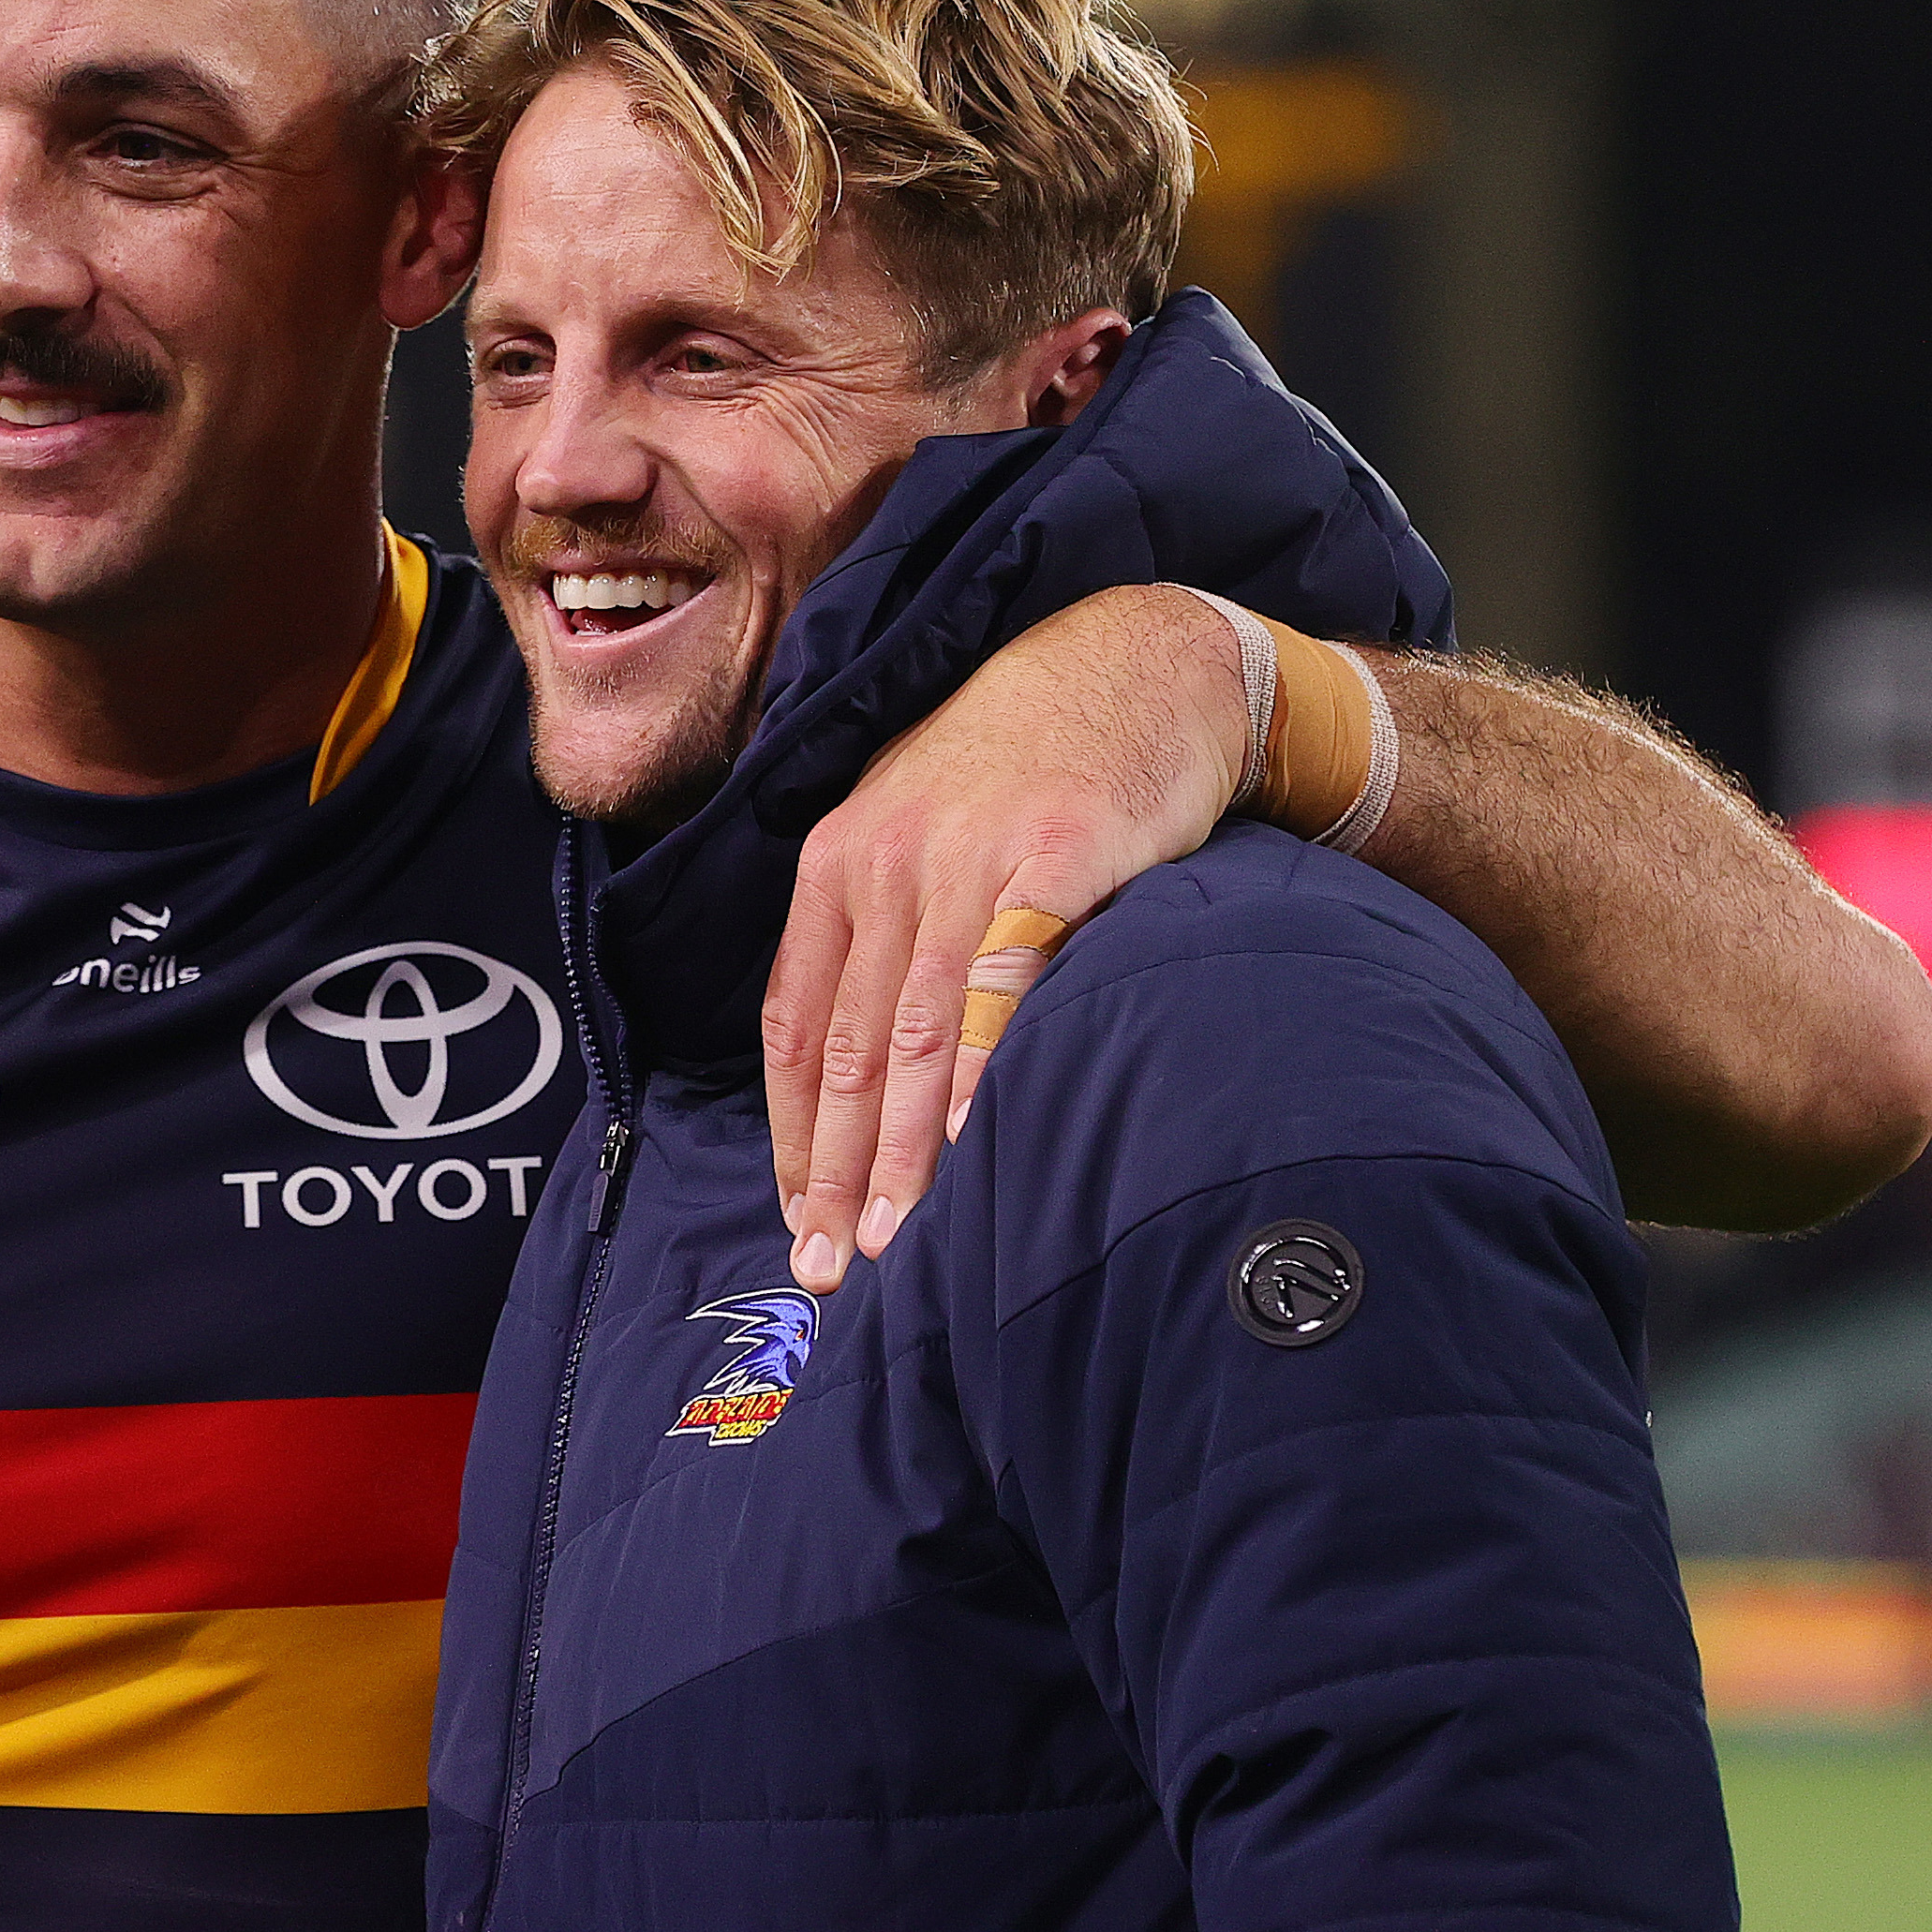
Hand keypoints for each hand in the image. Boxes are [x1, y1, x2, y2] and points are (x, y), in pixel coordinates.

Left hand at [763, 584, 1247, 1290]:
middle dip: (832, 1169)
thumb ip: (886, 926)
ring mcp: (964, 858)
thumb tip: (864, 1061)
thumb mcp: (925, 825)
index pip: (792, 1022)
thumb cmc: (1031, 762)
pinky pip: (999, 983)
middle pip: (843, 1045)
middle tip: (829, 1267)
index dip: (792, 1132)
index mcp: (838, 861)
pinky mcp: (1049, 858)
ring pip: (912, 1031)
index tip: (796, 1217)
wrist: (1139, 664)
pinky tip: (967, 1142)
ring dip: (897, 1150)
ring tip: (890, 1240)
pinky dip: (976, 1069)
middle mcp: (882, 860)